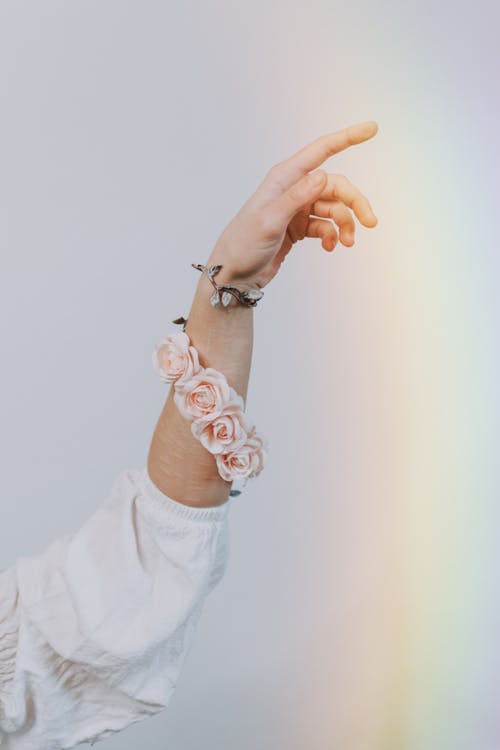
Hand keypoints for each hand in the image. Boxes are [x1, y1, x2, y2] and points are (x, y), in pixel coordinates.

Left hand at [206, 121, 378, 290]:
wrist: (234, 274)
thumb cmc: (243, 244)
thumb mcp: (270, 220)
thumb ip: (296, 197)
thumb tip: (323, 175)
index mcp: (284, 178)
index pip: (321, 150)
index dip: (348, 137)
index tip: (373, 128)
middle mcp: (293, 188)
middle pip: (336, 186)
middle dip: (355, 203)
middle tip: (371, 223)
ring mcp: (297, 208)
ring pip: (334, 208)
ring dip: (345, 225)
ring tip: (346, 243)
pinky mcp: (299, 227)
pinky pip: (325, 225)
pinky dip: (331, 236)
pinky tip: (329, 247)